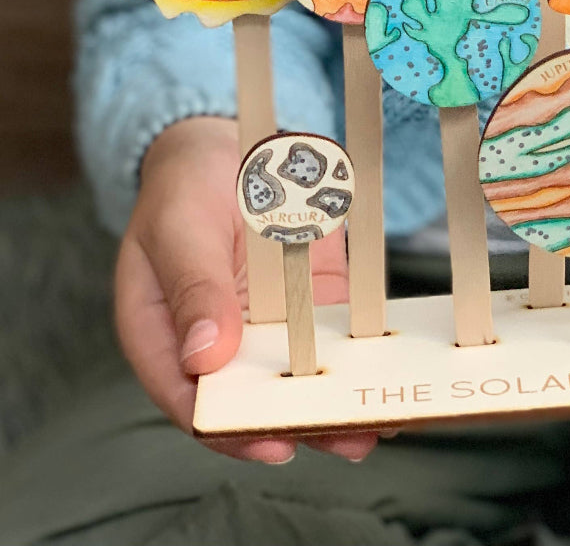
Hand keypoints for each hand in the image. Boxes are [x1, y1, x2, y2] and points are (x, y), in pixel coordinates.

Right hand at [116, 116, 378, 463]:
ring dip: (335, 399)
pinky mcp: (311, 297)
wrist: (226, 145)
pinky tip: (385, 368)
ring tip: (376, 423)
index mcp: (164, 335)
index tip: (268, 442)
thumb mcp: (178, 229)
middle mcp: (220, 340)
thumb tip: (205, 358)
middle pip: (253, 397)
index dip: (228, 428)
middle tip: (342, 438)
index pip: (190, 397)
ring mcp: (268, 322)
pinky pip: (333, 334)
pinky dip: (357, 354)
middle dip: (297, 423)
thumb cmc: (185, 188)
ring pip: (299, 375)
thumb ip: (193, 289)